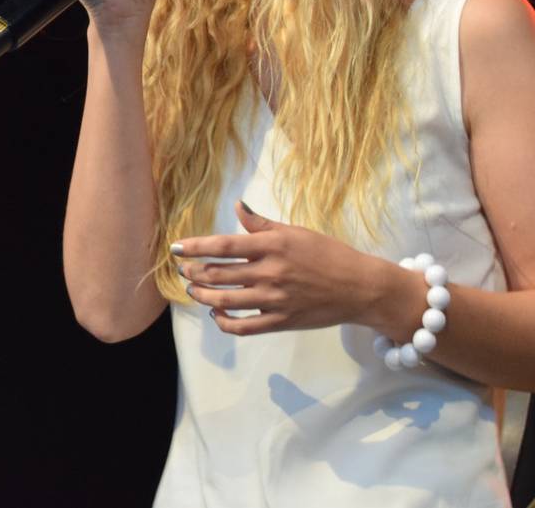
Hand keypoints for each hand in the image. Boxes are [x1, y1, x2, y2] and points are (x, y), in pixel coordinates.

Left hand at [170, 201, 396, 335]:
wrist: (359, 287)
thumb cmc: (327, 254)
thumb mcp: (295, 232)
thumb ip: (262, 224)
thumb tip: (238, 206)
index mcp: (272, 246)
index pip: (223, 245)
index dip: (195, 247)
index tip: (176, 249)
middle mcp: (269, 272)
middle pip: (218, 274)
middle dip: (193, 272)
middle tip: (182, 269)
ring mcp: (274, 299)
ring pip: (225, 300)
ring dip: (202, 295)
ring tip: (193, 289)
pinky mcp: (281, 321)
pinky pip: (244, 327)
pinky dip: (224, 322)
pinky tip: (217, 313)